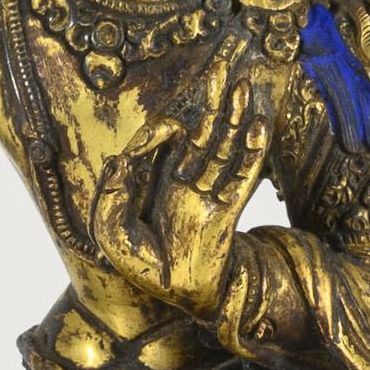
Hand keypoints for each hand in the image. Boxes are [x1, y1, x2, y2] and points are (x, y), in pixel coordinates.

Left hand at [90, 52, 270, 315]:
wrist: (177, 298)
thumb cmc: (147, 269)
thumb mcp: (111, 233)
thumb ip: (109, 196)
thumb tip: (120, 161)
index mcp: (163, 185)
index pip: (171, 144)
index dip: (170, 124)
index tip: (176, 107)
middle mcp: (190, 185)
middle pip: (206, 135)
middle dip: (215, 104)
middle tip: (225, 70)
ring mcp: (210, 196)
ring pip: (226, 147)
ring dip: (236, 117)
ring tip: (246, 87)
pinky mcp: (226, 211)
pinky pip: (242, 173)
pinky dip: (251, 149)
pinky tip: (259, 124)